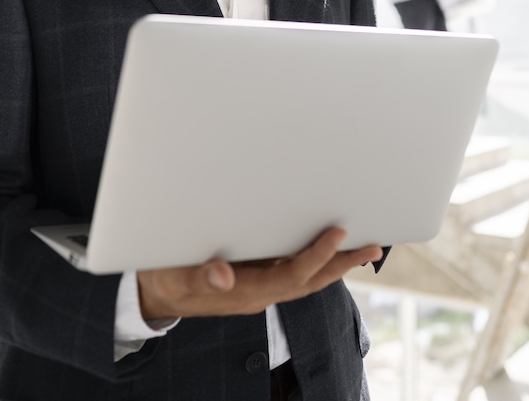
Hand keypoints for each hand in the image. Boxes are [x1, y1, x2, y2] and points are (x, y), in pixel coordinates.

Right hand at [135, 227, 382, 320]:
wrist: (155, 294)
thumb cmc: (167, 279)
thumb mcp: (178, 275)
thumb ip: (201, 276)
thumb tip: (223, 274)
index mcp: (246, 293)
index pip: (292, 276)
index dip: (317, 256)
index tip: (338, 233)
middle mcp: (259, 294)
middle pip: (310, 281)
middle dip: (342, 264)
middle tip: (373, 247)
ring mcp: (259, 289)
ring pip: (305, 279)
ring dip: (334, 264)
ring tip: (361, 247)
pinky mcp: (255, 280)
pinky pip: (293, 272)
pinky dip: (314, 260)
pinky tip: (324, 246)